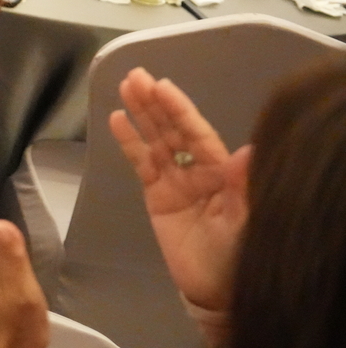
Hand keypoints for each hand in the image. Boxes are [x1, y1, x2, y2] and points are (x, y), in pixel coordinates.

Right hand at [108, 67, 247, 311]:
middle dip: (155, 102)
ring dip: (141, 113)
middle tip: (136, 76)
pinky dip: (129, 141)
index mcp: (221, 172)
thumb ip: (243, 188)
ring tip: (125, 86)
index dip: (179, 109)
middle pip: (173, 129)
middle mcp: (198, 169)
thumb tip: (247, 151)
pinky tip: (117, 119)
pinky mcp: (155, 194)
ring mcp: (175, 179)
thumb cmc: (236, 256)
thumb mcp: (245, 223)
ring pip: (155, 139)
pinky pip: (140, 162)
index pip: (197, 132)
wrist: (214, 290)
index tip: (162, 86)